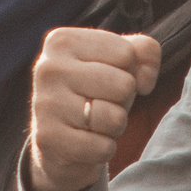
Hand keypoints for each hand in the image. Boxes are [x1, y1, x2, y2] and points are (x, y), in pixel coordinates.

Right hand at [24, 26, 161, 190]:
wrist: (59, 140)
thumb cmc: (95, 91)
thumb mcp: (121, 60)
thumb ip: (145, 51)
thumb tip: (144, 80)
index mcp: (63, 41)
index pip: (127, 53)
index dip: (128, 71)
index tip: (106, 77)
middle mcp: (48, 68)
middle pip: (124, 85)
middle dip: (123, 100)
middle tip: (101, 103)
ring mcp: (45, 104)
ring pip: (115, 118)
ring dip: (115, 126)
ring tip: (94, 122)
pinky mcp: (48, 139)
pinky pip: (103, 148)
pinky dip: (103, 149)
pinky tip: (85, 141)